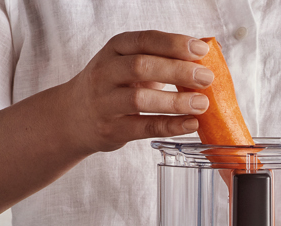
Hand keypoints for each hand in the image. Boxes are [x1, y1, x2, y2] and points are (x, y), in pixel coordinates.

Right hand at [61, 31, 214, 153]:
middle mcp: (105, 73)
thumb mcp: (129, 63)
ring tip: (202, 103)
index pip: (144, 40)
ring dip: (175, 101)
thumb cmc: (113, 86)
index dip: (174, 44)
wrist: (74, 116)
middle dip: (178, 70)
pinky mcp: (111, 129)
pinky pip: (143, 128)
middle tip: (206, 77)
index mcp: (114, 49)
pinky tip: (190, 124)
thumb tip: (204, 49)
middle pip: (141, 66)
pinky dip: (170, 126)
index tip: (200, 50)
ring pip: (140, 99)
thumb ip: (161, 56)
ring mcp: (105, 102)